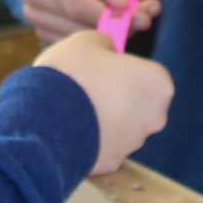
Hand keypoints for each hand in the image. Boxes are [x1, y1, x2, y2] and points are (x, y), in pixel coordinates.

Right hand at [17, 0, 160, 43]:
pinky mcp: (38, 28)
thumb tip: (124, 9)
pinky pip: (70, 42)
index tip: (139, 20)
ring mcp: (32, 12)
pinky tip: (107, 27)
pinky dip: (92, 39)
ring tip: (127, 21)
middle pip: (75, 23)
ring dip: (105, 35)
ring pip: (74, 37)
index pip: (77, 4)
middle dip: (113, 27)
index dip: (108, 17)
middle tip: (143, 21)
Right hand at [34, 31, 173, 174]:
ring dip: (106, 117)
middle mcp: (155, 116)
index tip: (104, 68)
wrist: (43, 117)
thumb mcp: (87, 40)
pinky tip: (72, 128)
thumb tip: (109, 49)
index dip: (125, 68)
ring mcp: (135, 142)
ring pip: (123, 125)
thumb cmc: (70, 73)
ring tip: (76, 107)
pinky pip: (105, 145)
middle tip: (90, 87)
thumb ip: (106, 43)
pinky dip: (93, 138)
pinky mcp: (114, 162)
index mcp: (158, 83)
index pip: (147, 72)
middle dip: (119, 95)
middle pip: (139, 101)